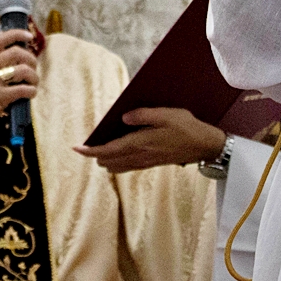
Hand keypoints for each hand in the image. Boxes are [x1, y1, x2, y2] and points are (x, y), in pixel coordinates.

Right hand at [0, 30, 36, 154]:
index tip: (29, 36)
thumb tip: (10, 52)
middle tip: (34, 68)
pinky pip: (22, 89)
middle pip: (15, 52)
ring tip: (33, 83)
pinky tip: (30, 94)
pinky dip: (31, 91)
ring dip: (33, 76)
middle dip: (31, 58)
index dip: (17, 34)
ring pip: (21, 69)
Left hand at [73, 107, 226, 174]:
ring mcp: (146, 162)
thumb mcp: (166, 114)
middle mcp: (141, 156)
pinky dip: (117, 161)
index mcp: (141, 143)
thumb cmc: (186, 127)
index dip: (90, 150)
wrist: (204, 146)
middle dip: (96, 154)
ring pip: (117, 166)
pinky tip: (116, 155)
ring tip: (98, 149)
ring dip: (106, 158)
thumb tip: (123, 118)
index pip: (108, 150)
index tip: (76, 148)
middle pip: (109, 161)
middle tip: (86, 144)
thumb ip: (143, 115)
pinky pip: (128, 166)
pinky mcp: (152, 163)